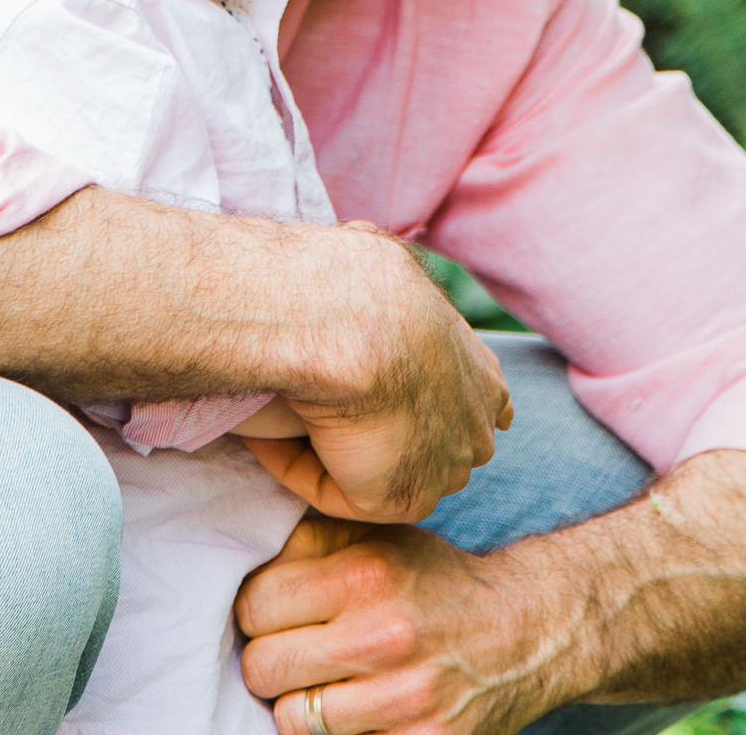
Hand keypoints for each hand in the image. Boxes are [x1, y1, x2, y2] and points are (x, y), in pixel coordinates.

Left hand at [236, 517, 557, 734]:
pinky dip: (337, 734)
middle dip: (271, 658)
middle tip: (294, 649)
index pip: (255, 605)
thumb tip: (244, 550)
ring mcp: (403, 701)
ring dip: (300, 703)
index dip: (257, 607)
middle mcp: (383, 637)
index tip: (276, 609)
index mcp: (366, 574)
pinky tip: (355, 709)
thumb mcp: (377, 537)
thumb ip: (308, 540)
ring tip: (325, 681)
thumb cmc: (433, 580)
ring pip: (291, 720)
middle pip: (263, 667)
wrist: (523, 632)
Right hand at [245, 232, 512, 521]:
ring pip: (377, 469)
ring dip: (332, 451)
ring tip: (276, 413)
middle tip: (311, 407)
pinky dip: (297, 466)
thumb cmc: (359, 279)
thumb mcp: (385, 265)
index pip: (480, 407)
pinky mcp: (398, 498)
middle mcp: (475, 427)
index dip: (433, 403)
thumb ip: (385, 284)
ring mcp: (440, 468)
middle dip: (380, 435)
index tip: (376, 388)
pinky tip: (263, 436)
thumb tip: (356, 247)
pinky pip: (338, 491)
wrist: (352, 320)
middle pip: (431, 448)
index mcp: (482, 375)